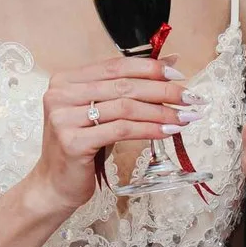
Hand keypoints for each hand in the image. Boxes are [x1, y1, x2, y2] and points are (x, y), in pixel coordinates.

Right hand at [25, 56, 193, 211]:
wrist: (55, 184)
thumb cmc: (82, 145)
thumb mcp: (102, 111)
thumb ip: (127, 87)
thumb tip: (170, 63)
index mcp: (66, 80)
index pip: (116, 66)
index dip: (150, 68)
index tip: (178, 75)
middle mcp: (61, 94)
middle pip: (124, 86)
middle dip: (163, 91)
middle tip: (190, 97)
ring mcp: (64, 118)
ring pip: (125, 107)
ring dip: (161, 112)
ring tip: (184, 117)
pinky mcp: (73, 142)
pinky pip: (121, 130)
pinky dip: (149, 130)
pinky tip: (168, 132)